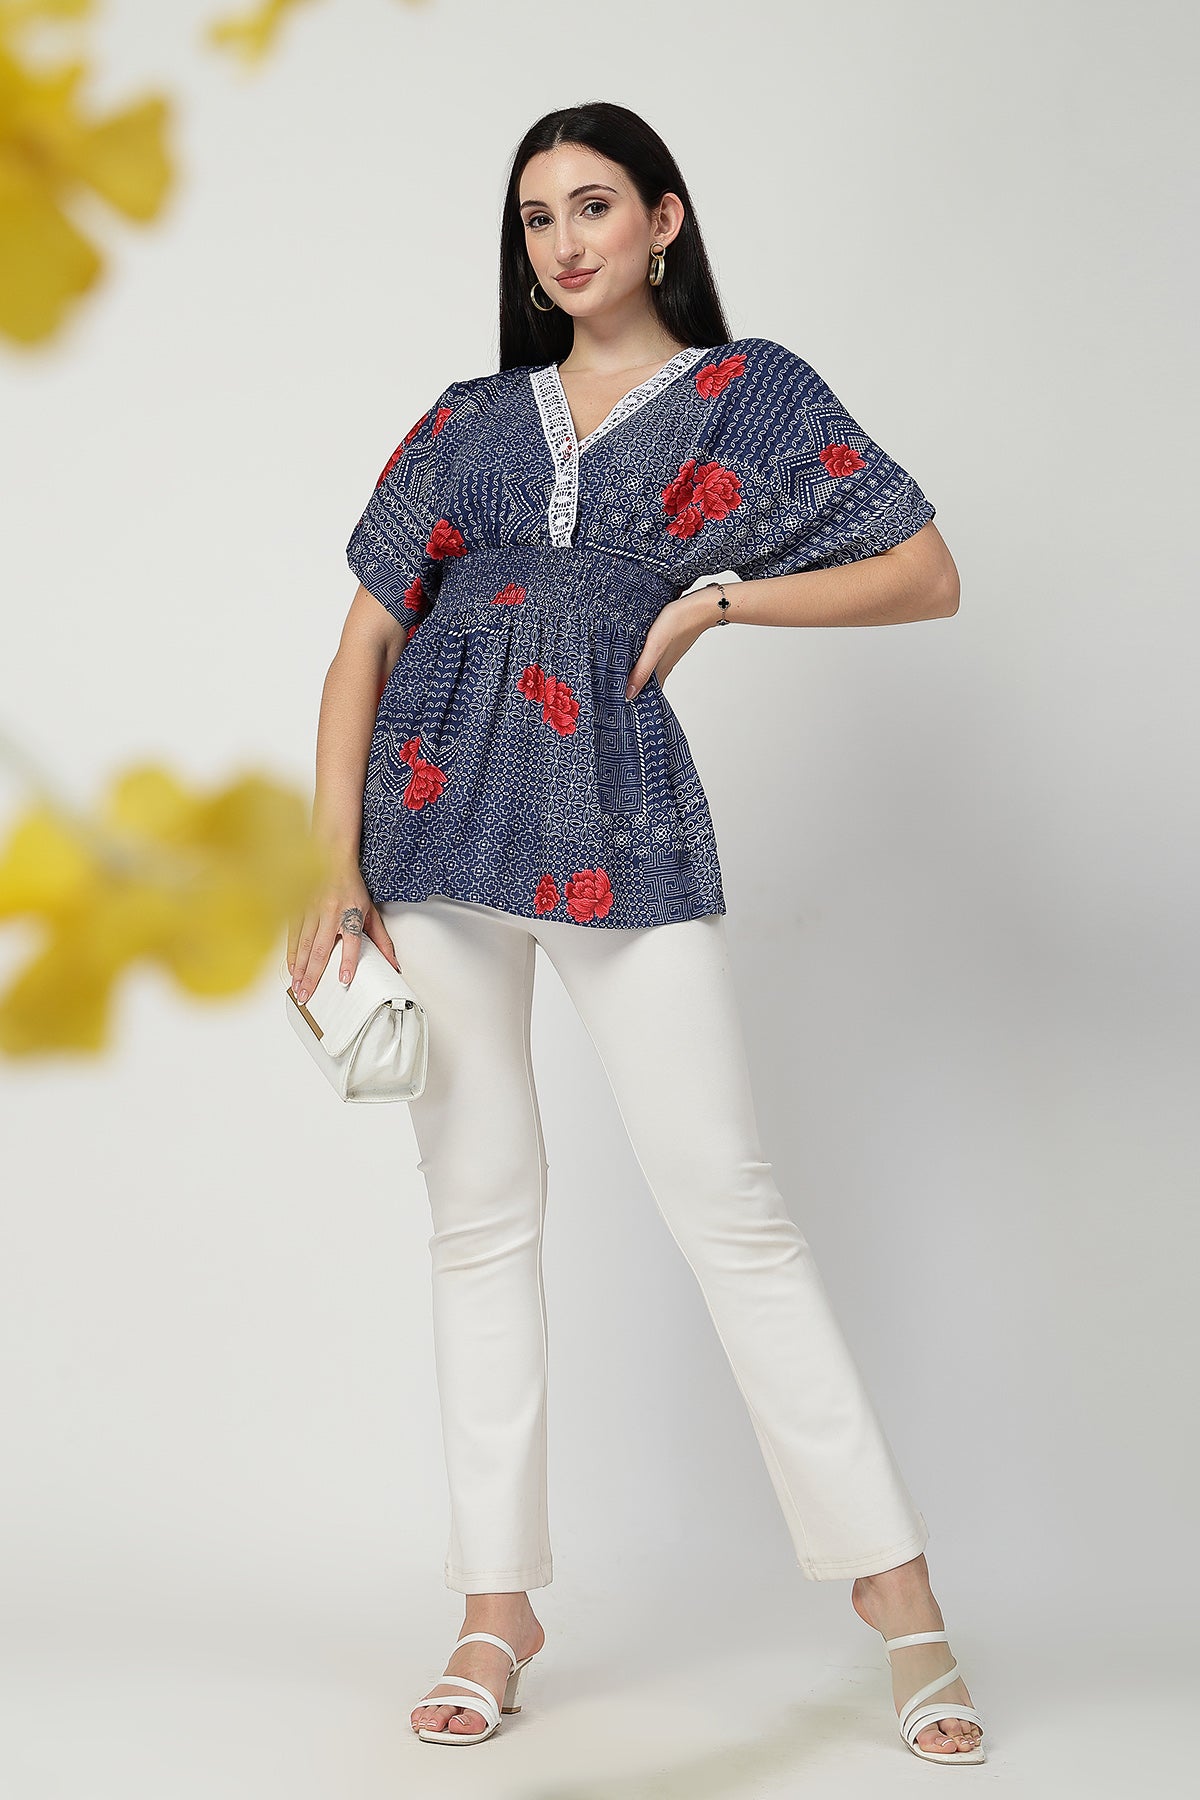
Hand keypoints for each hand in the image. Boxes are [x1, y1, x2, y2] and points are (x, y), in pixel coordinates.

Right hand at [286, 863, 398, 1003]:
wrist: (331, 859)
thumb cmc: (352, 887)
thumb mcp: (371, 912)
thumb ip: (382, 940)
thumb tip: (393, 964)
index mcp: (351, 914)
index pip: (353, 941)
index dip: (348, 961)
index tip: (345, 978)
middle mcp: (331, 914)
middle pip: (322, 949)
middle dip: (313, 975)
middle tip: (307, 995)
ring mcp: (312, 912)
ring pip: (304, 945)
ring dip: (300, 969)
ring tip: (297, 987)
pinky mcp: (299, 910)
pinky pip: (293, 936)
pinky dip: (291, 954)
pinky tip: (291, 969)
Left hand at [625, 587, 718, 700]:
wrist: (699, 607)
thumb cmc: (677, 624)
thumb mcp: (654, 648)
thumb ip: (641, 670)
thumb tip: (629, 695)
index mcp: (660, 672)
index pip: (645, 694)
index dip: (632, 701)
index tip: (617, 707)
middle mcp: (663, 666)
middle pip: (645, 683)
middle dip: (631, 689)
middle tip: (612, 694)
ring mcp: (666, 656)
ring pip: (648, 671)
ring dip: (636, 675)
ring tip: (618, 676)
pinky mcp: (667, 644)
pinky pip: (652, 658)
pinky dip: (642, 662)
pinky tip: (635, 656)